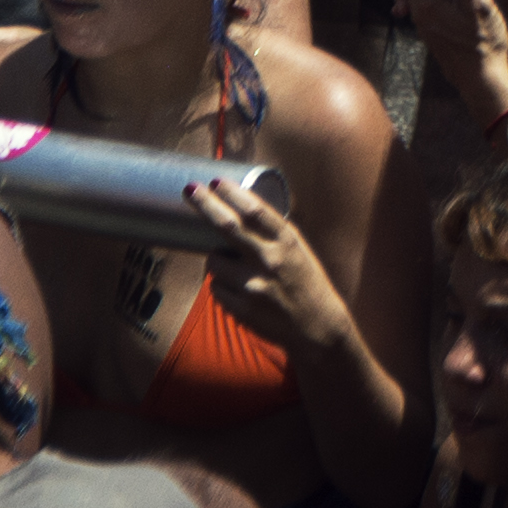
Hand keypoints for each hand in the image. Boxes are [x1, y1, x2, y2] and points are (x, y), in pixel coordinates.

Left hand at [198, 178, 350, 348]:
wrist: (316, 326)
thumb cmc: (306, 281)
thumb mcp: (298, 249)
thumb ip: (272, 233)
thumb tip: (239, 209)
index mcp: (287, 241)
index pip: (255, 210)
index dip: (233, 193)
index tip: (216, 181)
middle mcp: (270, 260)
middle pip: (228, 226)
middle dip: (205, 204)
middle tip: (190, 190)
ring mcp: (253, 286)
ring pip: (213, 262)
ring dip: (215, 260)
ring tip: (233, 268)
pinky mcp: (241, 309)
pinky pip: (215, 289)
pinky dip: (221, 285)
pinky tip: (240, 290)